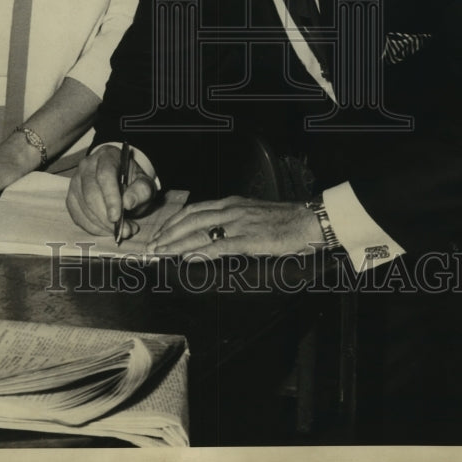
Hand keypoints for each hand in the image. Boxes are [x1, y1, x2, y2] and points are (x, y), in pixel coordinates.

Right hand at [66, 145, 156, 237]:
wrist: (121, 180)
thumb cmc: (132, 182)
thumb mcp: (144, 184)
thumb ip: (141, 191)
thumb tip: (128, 203)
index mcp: (108, 156)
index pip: (105, 175)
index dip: (110, 197)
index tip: (117, 217)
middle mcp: (87, 165)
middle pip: (91, 193)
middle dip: (106, 217)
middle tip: (124, 230)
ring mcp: (76, 180)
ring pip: (83, 207)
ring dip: (102, 225)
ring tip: (121, 230)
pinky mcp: (71, 196)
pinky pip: (78, 216)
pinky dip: (93, 228)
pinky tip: (107, 229)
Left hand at [146, 196, 324, 258]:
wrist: (308, 221)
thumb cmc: (282, 220)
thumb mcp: (252, 213)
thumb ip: (232, 219)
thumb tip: (212, 231)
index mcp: (230, 203)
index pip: (194, 210)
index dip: (174, 222)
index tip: (160, 234)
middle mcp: (231, 210)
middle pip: (191, 220)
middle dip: (168, 234)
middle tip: (153, 247)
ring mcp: (239, 224)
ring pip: (200, 232)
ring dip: (177, 243)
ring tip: (162, 253)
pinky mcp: (249, 240)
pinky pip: (220, 246)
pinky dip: (200, 252)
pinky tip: (188, 258)